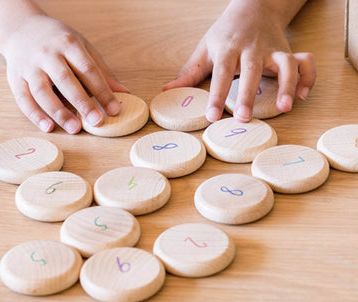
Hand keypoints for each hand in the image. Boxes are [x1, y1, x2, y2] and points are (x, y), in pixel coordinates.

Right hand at [3, 14, 128, 133]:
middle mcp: (47, 54)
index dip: (102, 91)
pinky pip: (23, 98)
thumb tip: (125, 94)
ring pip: (42, 91)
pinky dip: (35, 115)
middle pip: (66, 80)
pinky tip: (48, 127)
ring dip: (59, 112)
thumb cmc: (59, 42)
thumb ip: (102, 73)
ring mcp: (29, 66)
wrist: (20, 28)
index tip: (115, 109)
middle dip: (82, 102)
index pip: (88, 70)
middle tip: (97, 122)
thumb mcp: (83, 49)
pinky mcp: (15, 78)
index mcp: (69, 44)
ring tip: (75, 129)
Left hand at [164, 0, 315, 122]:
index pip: (220, 74)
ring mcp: (272, 49)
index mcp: (227, 49)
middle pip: (251, 70)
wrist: (253, 6)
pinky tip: (303, 96)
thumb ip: (189, 72)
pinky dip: (308, 77)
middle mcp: (251, 48)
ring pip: (284, 64)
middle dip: (248, 94)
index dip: (216, 96)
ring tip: (285, 108)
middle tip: (244, 117)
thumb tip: (166, 92)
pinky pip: (304, 61)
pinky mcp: (288, 50)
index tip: (212, 117)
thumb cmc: (225, 33)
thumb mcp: (205, 49)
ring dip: (286, 85)